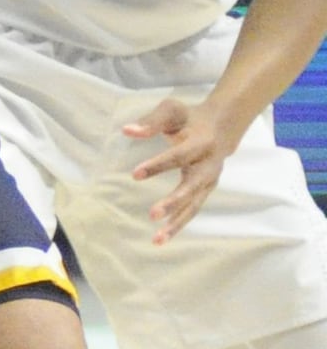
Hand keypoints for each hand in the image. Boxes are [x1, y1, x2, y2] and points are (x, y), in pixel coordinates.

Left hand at [123, 97, 236, 243]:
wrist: (222, 127)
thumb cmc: (190, 117)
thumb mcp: (172, 110)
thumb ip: (151, 121)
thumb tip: (127, 131)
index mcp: (202, 143)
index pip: (179, 156)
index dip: (158, 165)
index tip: (135, 174)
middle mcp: (209, 166)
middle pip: (191, 188)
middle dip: (173, 202)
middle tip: (152, 214)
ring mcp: (209, 181)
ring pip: (193, 206)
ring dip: (176, 223)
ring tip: (156, 239)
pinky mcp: (205, 190)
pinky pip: (192, 210)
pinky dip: (178, 224)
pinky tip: (161, 237)